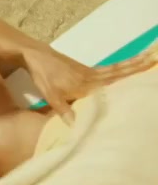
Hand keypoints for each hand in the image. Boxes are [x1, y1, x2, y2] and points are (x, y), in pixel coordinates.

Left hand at [22, 44, 154, 121]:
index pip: (114, 81)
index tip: (147, 71)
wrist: (38, 57)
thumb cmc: (45, 77)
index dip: (130, 77)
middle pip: (120, 71)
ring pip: (116, 69)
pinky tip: (127, 69)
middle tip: (155, 57)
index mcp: (88, 83)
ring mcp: (91, 71)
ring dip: (133, 64)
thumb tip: (75, 127)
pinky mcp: (87, 70)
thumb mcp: (52, 96)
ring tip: (149, 57)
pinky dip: (121, 68)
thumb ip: (64, 111)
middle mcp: (93, 75)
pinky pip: (109, 69)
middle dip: (138, 65)